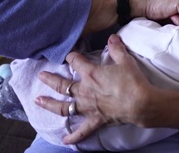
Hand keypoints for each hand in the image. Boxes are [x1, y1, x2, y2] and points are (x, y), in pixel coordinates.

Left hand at [35, 34, 151, 143]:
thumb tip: (112, 38)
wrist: (140, 103)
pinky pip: (82, 131)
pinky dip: (73, 137)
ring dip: (49, 104)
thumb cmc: (133, 81)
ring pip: (64, 107)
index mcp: (91, 74)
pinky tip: (65, 141)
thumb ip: (117, 49)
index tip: (69, 55)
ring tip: (38, 101)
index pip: (76, 62)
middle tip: (41, 76)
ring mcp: (88, 107)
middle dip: (50, 79)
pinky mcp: (96, 120)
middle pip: (62, 85)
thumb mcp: (125, 61)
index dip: (72, 56)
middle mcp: (84, 91)